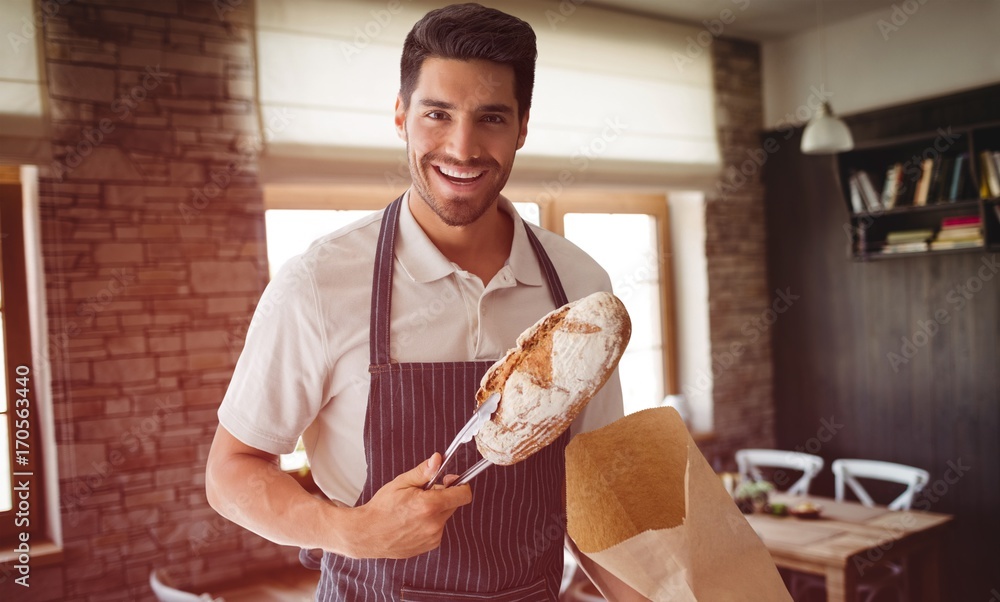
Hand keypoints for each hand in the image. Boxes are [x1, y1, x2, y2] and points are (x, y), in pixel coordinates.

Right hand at [345, 453, 471, 558]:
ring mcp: (433, 537)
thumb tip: (438, 459)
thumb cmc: (382, 508)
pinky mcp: (429, 546)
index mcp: (429, 505)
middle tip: (422, 494)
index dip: (460, 484)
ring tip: (413, 510)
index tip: (449, 479)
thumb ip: (423, 471)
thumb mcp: (401, 483)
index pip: (463, 494)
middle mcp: (434, 524)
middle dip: (443, 496)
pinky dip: (429, 523)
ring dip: (435, 510)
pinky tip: (412, 522)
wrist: (367, 534)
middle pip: (453, 504)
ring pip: (444, 516)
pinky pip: (437, 529)